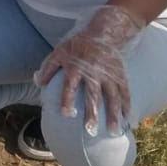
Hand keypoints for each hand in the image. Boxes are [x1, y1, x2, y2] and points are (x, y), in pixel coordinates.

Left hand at [35, 4, 143, 134]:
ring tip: (113, 131)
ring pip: (112, 97)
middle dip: (92, 113)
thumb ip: (49, 67)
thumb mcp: (59, 52)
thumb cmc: (77, 46)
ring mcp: (108, 75)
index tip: (67, 114)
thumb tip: (37, 82)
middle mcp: (93, 73)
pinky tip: (129, 120)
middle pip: (93, 95)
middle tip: (90, 130)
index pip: (70, 86)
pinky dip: (128, 106)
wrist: (102, 33)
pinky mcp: (120, 76)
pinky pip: (125, 93)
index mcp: (76, 68)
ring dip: (113, 114)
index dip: (67, 100)